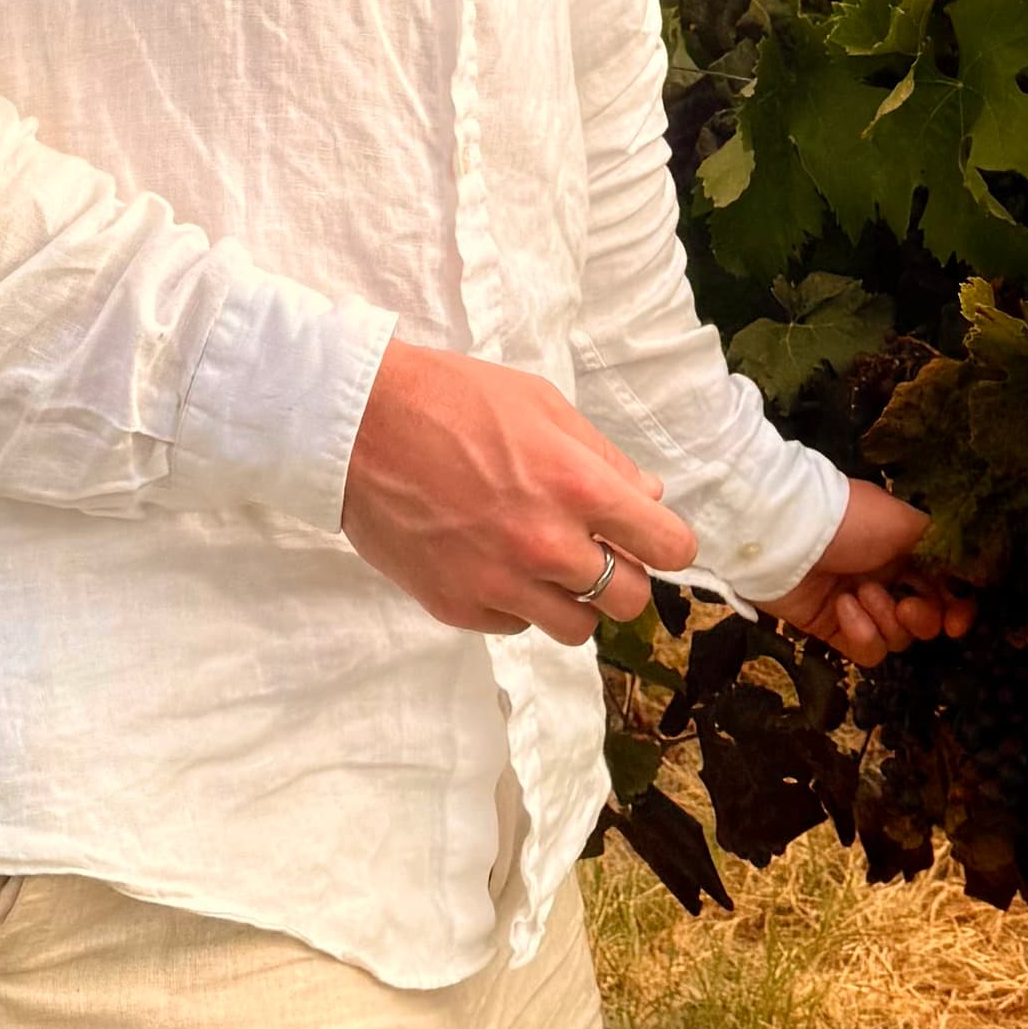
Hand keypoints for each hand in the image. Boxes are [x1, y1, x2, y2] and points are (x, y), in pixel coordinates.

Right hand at [342, 341, 697, 643]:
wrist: (358, 425)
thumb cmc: (453, 399)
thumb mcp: (542, 404)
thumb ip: (602, 458)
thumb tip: (647, 497)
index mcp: (579, 489)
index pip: (669, 548)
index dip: (667, 543)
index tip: (651, 538)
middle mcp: (548, 548)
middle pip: (631, 600)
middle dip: (623, 574)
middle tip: (594, 550)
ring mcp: (501, 585)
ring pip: (576, 629)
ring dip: (572, 599)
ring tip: (542, 563)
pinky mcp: (459, 608)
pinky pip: (515, 625)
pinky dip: (514, 603)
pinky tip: (491, 562)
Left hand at [765, 478, 972, 670]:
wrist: (787, 534)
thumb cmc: (851, 520)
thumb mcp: (905, 520)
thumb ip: (944, 545)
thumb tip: (976, 570)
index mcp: (909, 550)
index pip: (947, 589)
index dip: (957, 610)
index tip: (955, 622)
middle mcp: (890, 580)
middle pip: (926, 620)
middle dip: (922, 618)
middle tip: (905, 606)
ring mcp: (862, 607)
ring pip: (898, 638)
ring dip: (884, 619)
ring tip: (860, 595)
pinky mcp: (835, 630)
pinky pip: (866, 650)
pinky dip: (860, 633)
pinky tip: (843, 608)